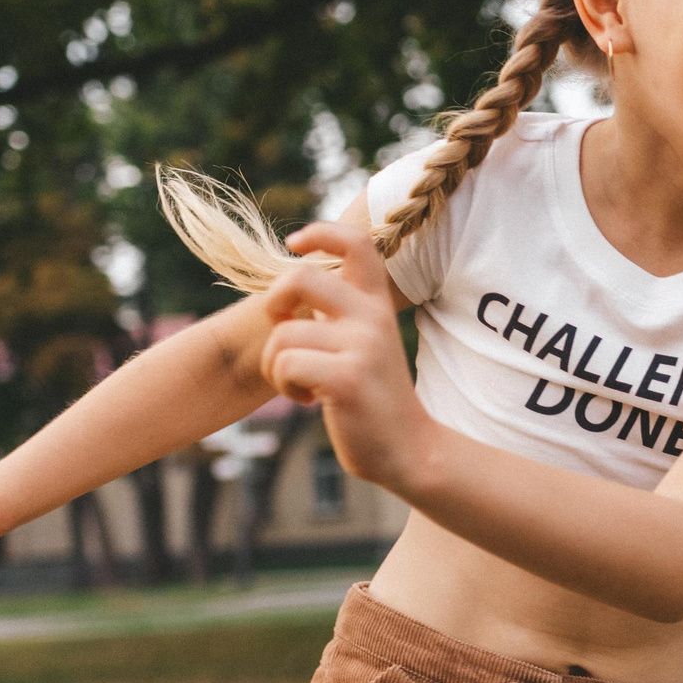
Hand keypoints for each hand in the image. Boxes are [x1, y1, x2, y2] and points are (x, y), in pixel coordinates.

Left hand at [259, 222, 431, 491]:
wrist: (409, 450)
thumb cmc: (374, 399)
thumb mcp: (364, 344)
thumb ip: (338, 314)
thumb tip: (290, 289)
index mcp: (376, 305)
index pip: (357, 243)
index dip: (320, 232)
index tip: (295, 242)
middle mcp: (372, 317)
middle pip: (300, 278)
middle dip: (273, 303)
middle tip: (283, 332)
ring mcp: (362, 346)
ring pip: (283, 334)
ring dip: (276, 365)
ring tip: (301, 384)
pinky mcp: (347, 378)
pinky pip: (287, 364)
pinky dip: (285, 386)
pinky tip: (308, 401)